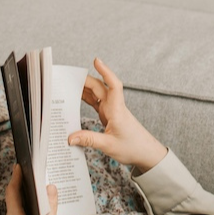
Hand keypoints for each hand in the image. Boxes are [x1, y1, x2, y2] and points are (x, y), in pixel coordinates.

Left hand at [0, 165, 61, 214]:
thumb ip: (50, 205)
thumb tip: (50, 188)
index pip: (12, 193)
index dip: (16, 178)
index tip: (19, 166)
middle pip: (14, 203)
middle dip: (25, 193)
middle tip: (34, 182)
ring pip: (16, 214)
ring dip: (26, 207)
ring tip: (38, 200)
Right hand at [68, 58, 166, 172]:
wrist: (146, 153)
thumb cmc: (133, 147)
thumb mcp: (109, 146)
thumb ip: (89, 140)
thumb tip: (70, 138)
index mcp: (117, 110)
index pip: (113, 85)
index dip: (105, 71)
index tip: (96, 60)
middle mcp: (114, 107)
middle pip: (99, 87)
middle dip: (84, 80)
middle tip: (67, 79)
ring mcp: (112, 111)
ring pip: (97, 94)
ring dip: (84, 89)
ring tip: (68, 86)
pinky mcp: (109, 116)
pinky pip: (96, 103)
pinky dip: (87, 99)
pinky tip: (77, 98)